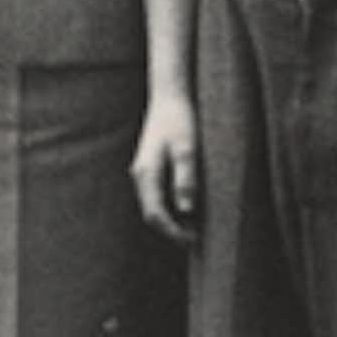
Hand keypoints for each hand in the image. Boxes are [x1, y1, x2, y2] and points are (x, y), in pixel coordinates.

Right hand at [131, 89, 200, 243]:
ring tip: (194, 228)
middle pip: (150, 213)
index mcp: (147, 173)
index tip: (193, 241)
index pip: (155, 214)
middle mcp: (140, 174)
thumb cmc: (180, 120)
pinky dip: (168, 207)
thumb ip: (186, 179)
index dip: (172, 232)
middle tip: (195, 240)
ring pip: (152, 204)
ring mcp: (143, 171)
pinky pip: (155, 195)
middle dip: (171, 230)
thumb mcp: (188, 149)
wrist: (169, 95)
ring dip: (170, 220)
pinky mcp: (149, 166)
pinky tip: (186, 208)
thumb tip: (186, 210)